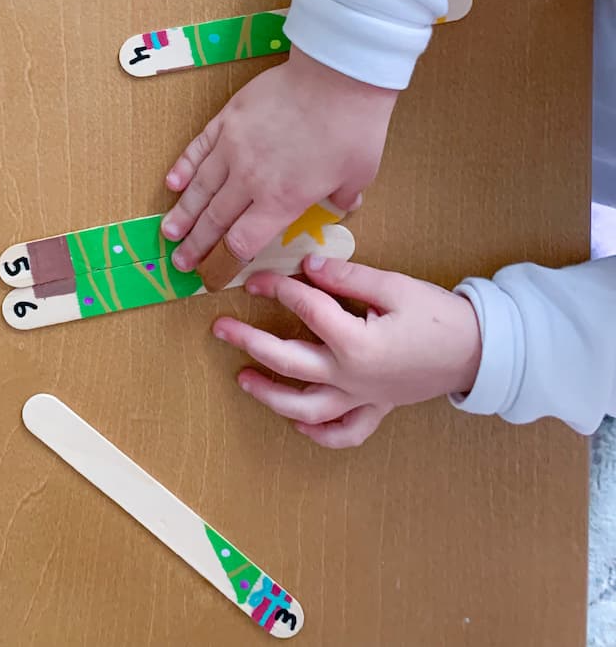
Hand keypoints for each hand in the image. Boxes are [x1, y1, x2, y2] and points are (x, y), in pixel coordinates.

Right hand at [162, 47, 397, 271]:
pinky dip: (183, 167)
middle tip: (181, 262)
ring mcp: (233, 146)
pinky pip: (198, 148)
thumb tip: (340, 204)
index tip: (214, 276)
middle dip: (195, 246)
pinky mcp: (227, 118)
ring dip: (182, 212)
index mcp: (281, 201)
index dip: (224, 263)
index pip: (242, 242)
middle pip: (214, 220)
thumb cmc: (352, 127)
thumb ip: (341, 198)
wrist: (336, 75)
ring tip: (169, 231)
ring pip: (199, 187)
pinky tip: (171, 183)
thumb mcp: (357, 176)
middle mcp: (250, 179)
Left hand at [212, 255, 481, 446]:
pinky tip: (298, 425)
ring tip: (242, 378)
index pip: (304, 309)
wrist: (480, 350)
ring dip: (270, 395)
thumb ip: (346, 277)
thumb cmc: (439, 315)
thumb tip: (307, 266)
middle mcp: (352, 378)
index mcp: (356, 343)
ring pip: (306, 407)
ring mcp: (363, 398)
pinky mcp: (377, 408)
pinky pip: (344, 431)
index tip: (257, 276)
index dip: (278, 287)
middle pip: (288, 362)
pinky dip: (319, 433)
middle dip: (250, 342)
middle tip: (219, 327)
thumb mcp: (393, 286)